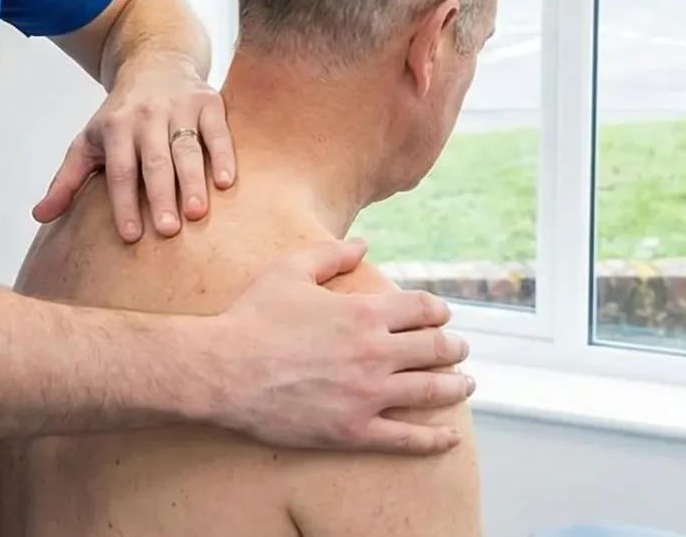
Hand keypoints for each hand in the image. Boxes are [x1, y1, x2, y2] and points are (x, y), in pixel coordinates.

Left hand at [33, 55, 233, 240]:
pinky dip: (224, 155)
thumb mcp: (88, 141)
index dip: (124, 203)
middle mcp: (147, 116)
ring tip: (197, 212)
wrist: (155, 61)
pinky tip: (226, 182)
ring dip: (193, 181)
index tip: (130, 236)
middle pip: (154, 162)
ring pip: (187, 148)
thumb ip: (67, 180)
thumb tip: (40, 216)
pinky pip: (217, 132)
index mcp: (116, 128)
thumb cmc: (121, 114)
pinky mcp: (208, 102)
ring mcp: (179, 107)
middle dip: (160, 195)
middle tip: (167, 230)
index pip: (119, 171)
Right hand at [202, 239, 474, 453]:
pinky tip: (449, 440)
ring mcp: (366, 394)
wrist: (220, 371)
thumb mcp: (290, 270)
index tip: (442, 317)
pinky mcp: (352, 430)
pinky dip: (432, 441)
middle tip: (460, 350)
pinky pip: (404, 438)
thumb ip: (332, 254)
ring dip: (455, 387)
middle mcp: (374, 353)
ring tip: (466, 384)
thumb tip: (363, 243)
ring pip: (430, 391)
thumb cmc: (251, 318)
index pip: (423, 309)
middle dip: (453, 347)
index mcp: (364, 313)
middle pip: (435, 348)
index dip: (439, 312)